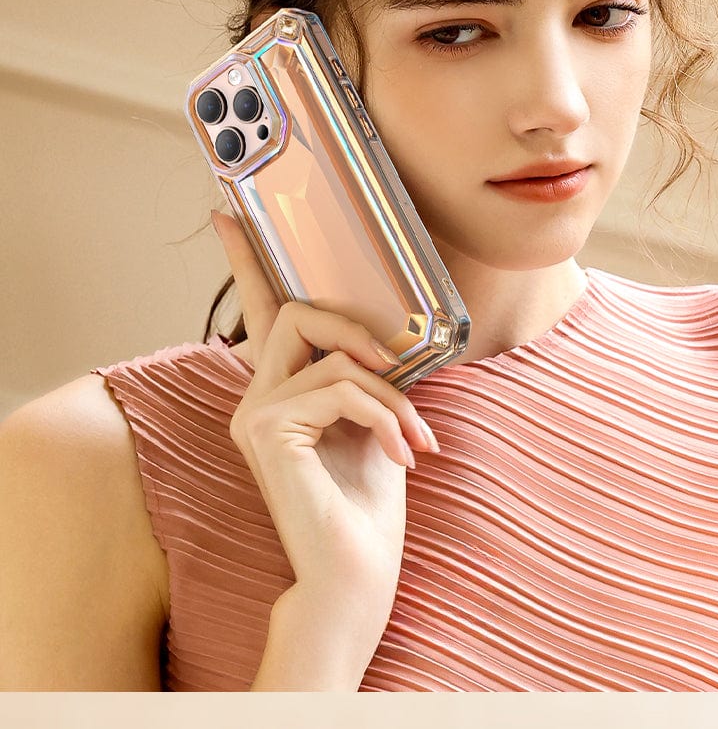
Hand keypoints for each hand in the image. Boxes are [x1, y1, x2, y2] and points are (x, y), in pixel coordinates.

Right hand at [211, 210, 439, 605]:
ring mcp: (254, 412)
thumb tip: (384, 334)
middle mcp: (255, 396)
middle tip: (397, 367)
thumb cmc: (368, 502)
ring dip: (388, 388)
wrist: (356, 575)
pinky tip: (404, 453)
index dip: (246, 259)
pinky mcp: (265, 428)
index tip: (231, 214)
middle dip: (358, 328)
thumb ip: (362, 373)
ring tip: (414, 435)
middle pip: (299, 310)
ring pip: (328, 346)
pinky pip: (340, 385)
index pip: (259, 311)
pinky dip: (385, 412)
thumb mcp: (374, 420)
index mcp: (280, 389)